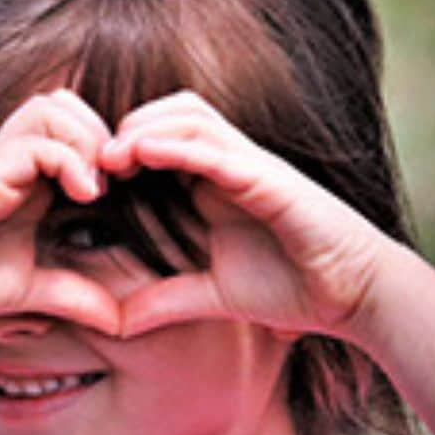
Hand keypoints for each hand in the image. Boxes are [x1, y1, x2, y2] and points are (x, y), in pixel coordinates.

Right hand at [0, 89, 123, 335]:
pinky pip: (37, 141)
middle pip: (73, 106)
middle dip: (107, 137)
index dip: (114, 153)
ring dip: (88, 141)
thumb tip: (122, 322)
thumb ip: (74, 296)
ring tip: (96, 190)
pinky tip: (80, 196)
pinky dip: (68, 159)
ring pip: (56, 108)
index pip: (82, 133)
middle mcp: (16, 161)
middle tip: (121, 184)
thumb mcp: (30, 292)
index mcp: (32, 180)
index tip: (135, 194)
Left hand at [97, 90, 397, 339]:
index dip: (120, 147)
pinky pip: (218, 149)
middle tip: (89, 159)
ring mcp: (251, 166)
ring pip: (190, 115)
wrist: (351, 296)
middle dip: (125, 126)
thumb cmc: (291, 287)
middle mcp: (230, 163)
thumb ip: (165, 300)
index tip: (83, 176)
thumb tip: (115, 322)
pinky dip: (180, 144)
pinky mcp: (270, 179)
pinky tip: (145, 153)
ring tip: (109, 155)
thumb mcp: (211, 296)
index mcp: (214, 182)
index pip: (160, 138)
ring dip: (145, 126)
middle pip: (170, 111)